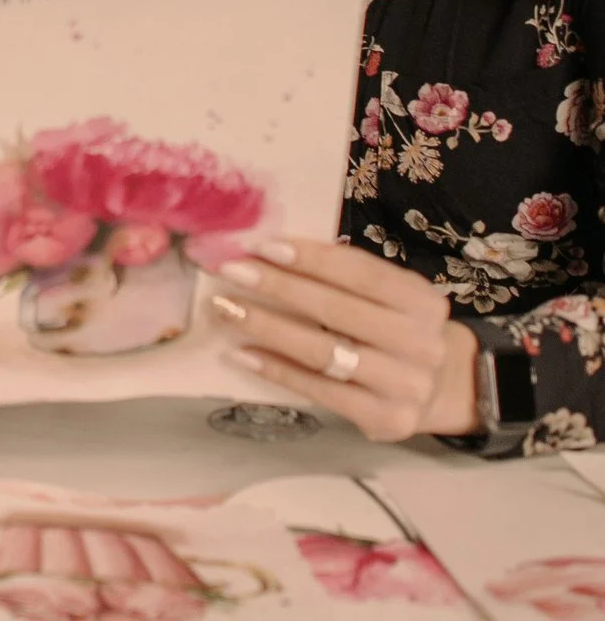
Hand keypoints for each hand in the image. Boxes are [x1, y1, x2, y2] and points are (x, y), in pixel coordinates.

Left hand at [208, 235, 480, 440]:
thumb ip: (345, 278)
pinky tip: (240, 354)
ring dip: (266, 327)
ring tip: (225, 309)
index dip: (312, 258)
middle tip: (230, 270)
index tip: (263, 245)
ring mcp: (406, 386)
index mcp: (423, 302)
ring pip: (323, 352)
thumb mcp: (389, 299)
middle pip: (338, 311)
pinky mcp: (384, 419)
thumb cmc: (394, 330)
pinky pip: (319, 390)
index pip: (363, 273)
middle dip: (278, 286)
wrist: (439, 389)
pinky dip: (275, 370)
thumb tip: (269, 251)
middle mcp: (422, 344)